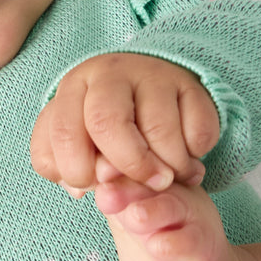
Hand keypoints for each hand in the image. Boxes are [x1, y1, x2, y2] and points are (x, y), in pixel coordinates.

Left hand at [30, 53, 219, 193]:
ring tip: (170, 177)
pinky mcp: (190, 83)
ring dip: (168, 167)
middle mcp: (109, 73)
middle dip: (125, 166)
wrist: (152, 93)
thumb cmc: (108, 131)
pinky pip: (197, 128)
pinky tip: (188, 155)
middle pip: (107, 123)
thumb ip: (80, 171)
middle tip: (143, 185)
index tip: (97, 186)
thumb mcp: (83, 148)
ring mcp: (151, 73)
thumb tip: (102, 186)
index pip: (63, 132)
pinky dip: (194, 153)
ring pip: (159, 129)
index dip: (78, 170)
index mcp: (73, 89)